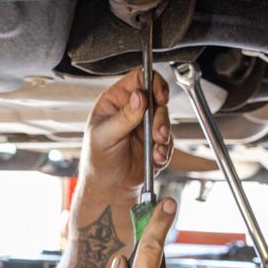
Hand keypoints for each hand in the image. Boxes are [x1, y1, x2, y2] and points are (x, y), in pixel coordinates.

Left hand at [82, 68, 172, 192]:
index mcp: (115, 101)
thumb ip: (124, 116)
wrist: (108, 188)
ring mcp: (145, 126)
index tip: (159, 96)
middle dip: (161, 117)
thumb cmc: (97, 161)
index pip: (139, 79)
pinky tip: (156, 157)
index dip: (152, 83)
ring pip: (166, 119)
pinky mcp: (155, 142)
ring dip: (164, 134)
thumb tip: (139, 96)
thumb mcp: (105, 136)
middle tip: (157, 133)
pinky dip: (165, 150)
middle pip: (157, 99)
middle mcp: (132, 110)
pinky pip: (169, 141)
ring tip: (156, 148)